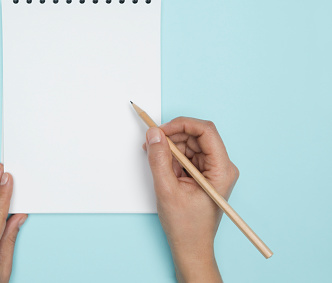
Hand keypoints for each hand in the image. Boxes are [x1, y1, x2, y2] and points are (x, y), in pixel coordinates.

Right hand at [143, 117, 238, 282]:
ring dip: (170, 146)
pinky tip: (161, 165)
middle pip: (197, 135)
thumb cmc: (186, 226)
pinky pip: (187, 154)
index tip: (161, 129)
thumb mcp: (167, 190)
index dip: (182, 125)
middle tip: (152, 141)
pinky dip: (171, 156)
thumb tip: (154, 134)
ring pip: (190, 143)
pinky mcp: (203, 173)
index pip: (206, 131)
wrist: (191, 248)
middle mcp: (221, 166)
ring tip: (154, 157)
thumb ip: (159, 159)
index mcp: (221, 170)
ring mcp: (212, 170)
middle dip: (172, 136)